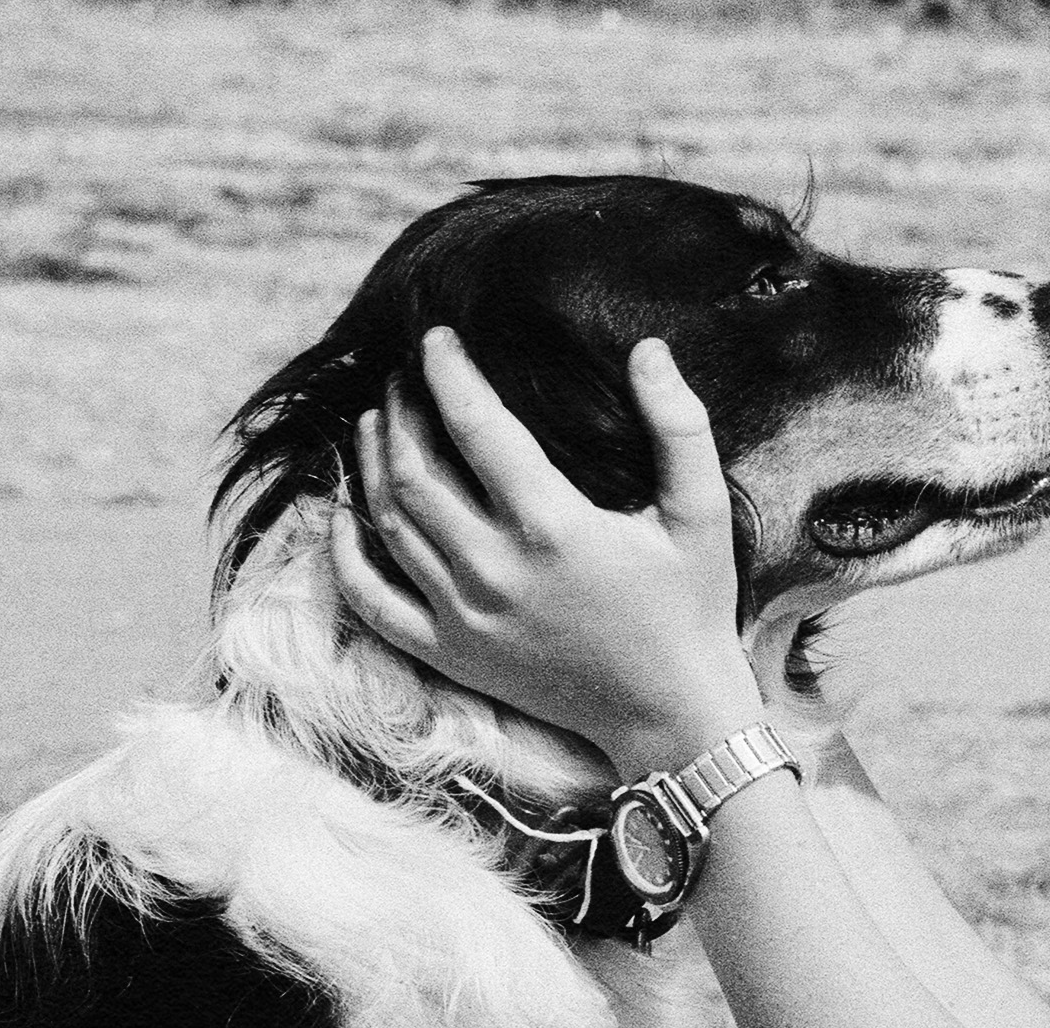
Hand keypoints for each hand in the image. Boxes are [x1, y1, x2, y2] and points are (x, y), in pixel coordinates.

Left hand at [329, 327, 764, 771]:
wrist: (670, 712)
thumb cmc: (691, 605)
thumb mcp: (703, 510)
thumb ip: (680, 425)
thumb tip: (648, 348)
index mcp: (552, 525)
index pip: (476, 425)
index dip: (448, 373)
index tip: (436, 337)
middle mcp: (494, 569)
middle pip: (415, 470)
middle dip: (400, 411)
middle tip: (403, 377)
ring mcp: (463, 616)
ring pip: (389, 523)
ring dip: (372, 463)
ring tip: (374, 422)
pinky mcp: (449, 654)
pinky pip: (372, 598)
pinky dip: (348, 551)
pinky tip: (347, 513)